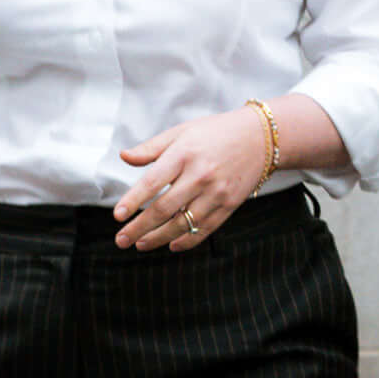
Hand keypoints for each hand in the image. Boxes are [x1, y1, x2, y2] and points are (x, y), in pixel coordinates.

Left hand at [112, 104, 276, 252]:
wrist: (261, 138)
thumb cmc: (216, 132)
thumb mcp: (182, 132)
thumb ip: (151, 148)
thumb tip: (123, 157)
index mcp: (184, 153)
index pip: (152, 182)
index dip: (133, 201)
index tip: (117, 216)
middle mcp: (200, 175)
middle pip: (164, 208)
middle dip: (139, 228)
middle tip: (122, 240)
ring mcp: (217, 192)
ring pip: (183, 223)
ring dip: (158, 238)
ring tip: (140, 245)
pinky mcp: (230, 205)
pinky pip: (205, 229)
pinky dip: (187, 241)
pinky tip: (171, 246)